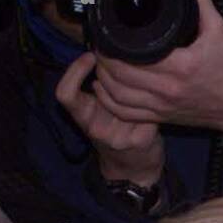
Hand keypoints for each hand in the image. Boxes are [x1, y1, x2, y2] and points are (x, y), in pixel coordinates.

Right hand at [55, 52, 164, 185]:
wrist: (133, 169)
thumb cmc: (116, 132)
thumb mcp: (98, 112)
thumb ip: (98, 90)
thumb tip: (105, 53)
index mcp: (83, 117)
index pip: (65, 94)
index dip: (74, 72)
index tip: (90, 56)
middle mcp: (95, 128)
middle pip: (100, 92)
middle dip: (114, 73)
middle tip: (125, 66)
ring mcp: (117, 137)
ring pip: (129, 98)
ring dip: (137, 88)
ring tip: (142, 90)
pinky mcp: (139, 140)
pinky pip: (150, 110)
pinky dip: (155, 104)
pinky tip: (157, 107)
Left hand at [88, 0, 222, 133]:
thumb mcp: (220, 32)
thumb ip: (202, 6)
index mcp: (179, 66)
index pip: (132, 56)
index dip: (112, 45)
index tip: (106, 34)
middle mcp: (167, 89)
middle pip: (119, 75)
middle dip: (103, 59)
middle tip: (101, 46)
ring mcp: (163, 105)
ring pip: (118, 95)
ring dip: (103, 78)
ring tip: (100, 64)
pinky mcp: (162, 117)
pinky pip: (127, 113)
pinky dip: (110, 102)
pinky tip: (104, 89)